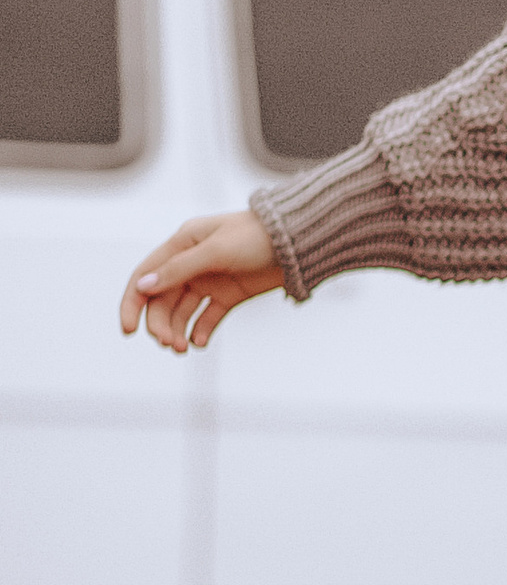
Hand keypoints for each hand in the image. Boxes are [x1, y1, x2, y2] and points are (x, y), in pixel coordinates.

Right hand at [118, 211, 284, 353]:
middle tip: (169, 344)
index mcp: (180, 244)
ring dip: (177, 330)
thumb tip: (143, 286)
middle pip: (162, 299)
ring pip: (182, 311)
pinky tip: (200, 343)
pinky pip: (207, 317)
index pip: (144, 276)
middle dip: (160, 324)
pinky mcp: (228, 295)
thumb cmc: (256, 236)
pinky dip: (200, 332)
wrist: (298, 241)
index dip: (132, 303)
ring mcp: (209, 280)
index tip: (129, 330)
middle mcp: (190, 263)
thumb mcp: (216, 251)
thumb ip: (179, 269)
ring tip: (183, 348)